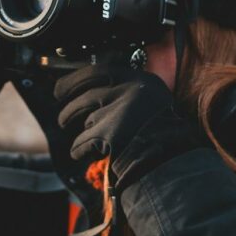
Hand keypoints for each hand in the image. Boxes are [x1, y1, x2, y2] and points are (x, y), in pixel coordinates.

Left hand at [54, 60, 200, 193]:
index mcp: (142, 81)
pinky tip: (85, 155)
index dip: (75, 80)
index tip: (61, 88)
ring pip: (85, 120)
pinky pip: (82, 143)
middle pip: (85, 94)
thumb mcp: (153, 102)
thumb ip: (128, 93)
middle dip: (69, 107)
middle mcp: (130, 92)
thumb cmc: (163, 136)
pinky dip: (80, 151)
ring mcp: (120, 113)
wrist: (173, 164)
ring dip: (81, 131)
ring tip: (85, 139)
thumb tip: (91, 92)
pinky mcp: (110, 136)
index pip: (99, 71)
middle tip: (63, 118)